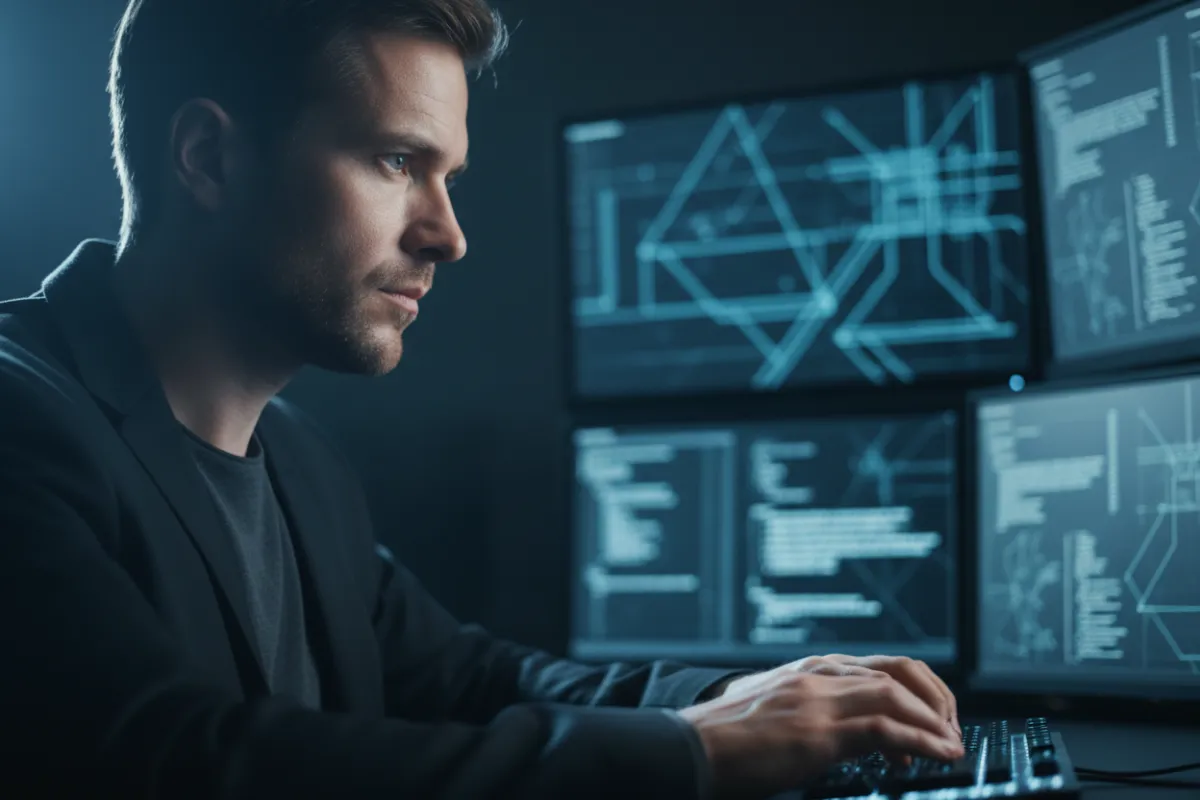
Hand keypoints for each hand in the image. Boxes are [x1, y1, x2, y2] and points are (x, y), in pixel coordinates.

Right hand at [677, 670, 964, 799]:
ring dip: (934, 721)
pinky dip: (920, 741)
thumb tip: (846, 738)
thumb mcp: (774, 715)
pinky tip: (936, 756)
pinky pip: (884, 728)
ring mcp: (817, 700)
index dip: (916, 691)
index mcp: (808, 671)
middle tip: (950, 733)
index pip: (879, 666)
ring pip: (896, 694)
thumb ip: (810, 715)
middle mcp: (817, 676)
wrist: (686, 749)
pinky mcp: (816, 731)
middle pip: (898, 671)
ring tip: (951, 747)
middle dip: (935, 700)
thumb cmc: (722, 741)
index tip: (931, 722)